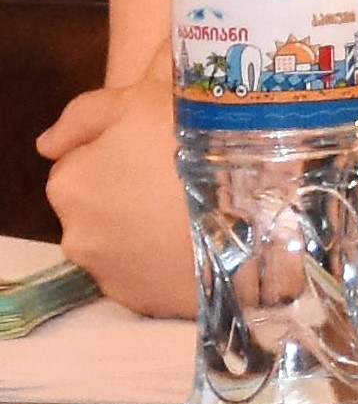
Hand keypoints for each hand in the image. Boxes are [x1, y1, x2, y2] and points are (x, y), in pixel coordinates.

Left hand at [32, 82, 189, 315]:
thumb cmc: (197, 143)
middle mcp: (77, 233)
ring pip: (121, 244)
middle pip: (98, 208)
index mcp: (70, 182)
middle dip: (128, 197)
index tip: (158, 151)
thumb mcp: (141, 100)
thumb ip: (84, 115)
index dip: (120, 154)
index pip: (81, 165)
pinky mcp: (143, 303)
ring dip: (145, 232)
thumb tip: (48, 144)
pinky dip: (165, 264)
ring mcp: (109, 273)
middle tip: (181, 181)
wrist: (263, 214)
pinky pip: (148, 277)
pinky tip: (200, 246)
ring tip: (196, 216)